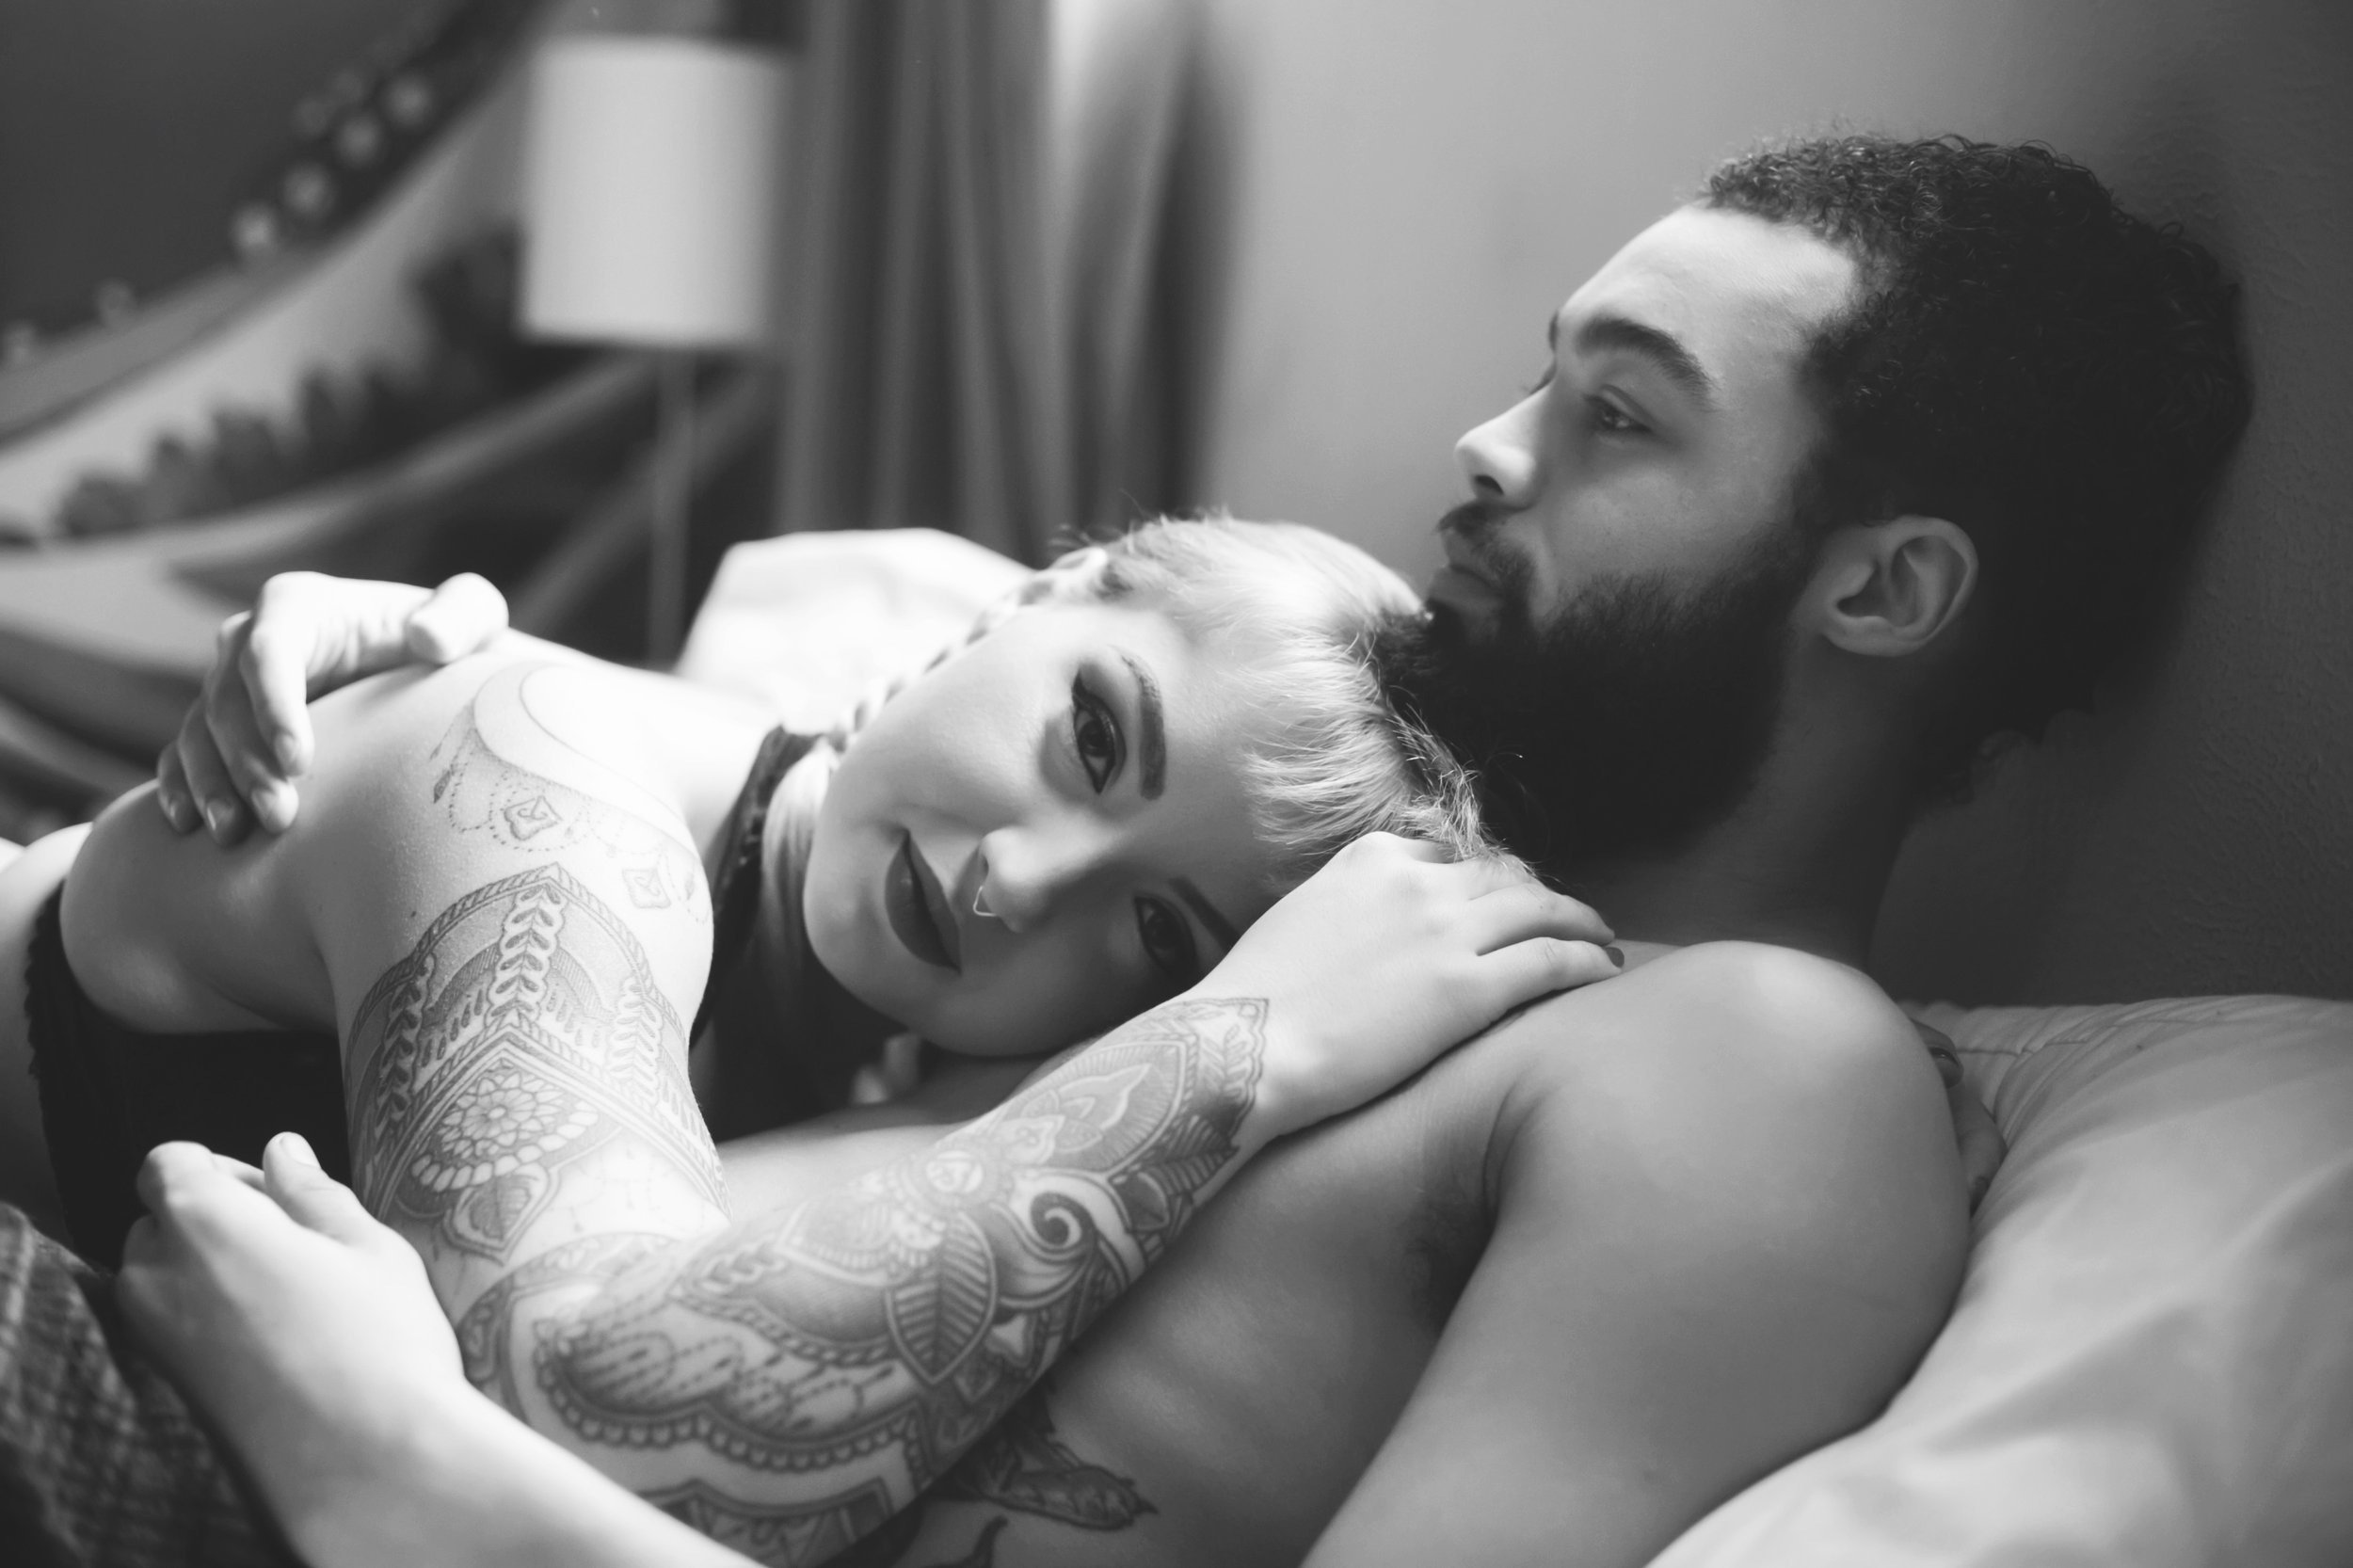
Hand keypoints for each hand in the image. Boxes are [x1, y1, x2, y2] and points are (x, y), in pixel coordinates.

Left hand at [117, 1135, 468, 1552]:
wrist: (365, 1463)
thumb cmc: (376, 1340)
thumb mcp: (366, 1243)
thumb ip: (313, 1191)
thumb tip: (281, 1151)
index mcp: (200, 1219)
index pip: (168, 1162)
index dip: (223, 1167)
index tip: (278, 1191)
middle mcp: (156, 1275)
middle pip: (161, 1220)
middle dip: (216, 1218)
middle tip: (297, 1240)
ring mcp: (155, 1337)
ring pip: (166, 1276)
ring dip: (213, 1270)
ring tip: (294, 1291)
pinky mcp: (170, 1386)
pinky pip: (176, 1326)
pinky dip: (215, 1317)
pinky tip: (283, 1336)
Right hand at [157, 571, 507, 842]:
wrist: (432, 683)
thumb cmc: (455, 645)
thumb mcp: (474, 618)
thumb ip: (462, 615)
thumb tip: (427, 636)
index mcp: (301, 606)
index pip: (269, 652)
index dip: (274, 706)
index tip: (302, 762)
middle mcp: (252, 641)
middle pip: (225, 700)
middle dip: (245, 762)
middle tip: (280, 818)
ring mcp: (232, 687)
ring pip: (198, 734)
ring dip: (211, 786)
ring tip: (233, 836)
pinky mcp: (225, 729)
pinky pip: (183, 756)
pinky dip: (179, 788)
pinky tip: (189, 828)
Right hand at [1193, 833, 1617, 1134]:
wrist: (1246, 1044)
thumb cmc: (1254, 998)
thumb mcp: (1298, 918)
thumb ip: (1346, 908)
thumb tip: (1363, 930)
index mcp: (1372, 857)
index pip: (1449, 856)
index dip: (1483, 881)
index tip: (1498, 902)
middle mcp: (1419, 882)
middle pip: (1502, 878)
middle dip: (1538, 897)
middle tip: (1564, 919)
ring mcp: (1448, 932)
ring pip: (1539, 909)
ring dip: (1578, 921)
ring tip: (1602, 939)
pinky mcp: (1471, 989)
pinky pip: (1550, 961)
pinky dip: (1585, 959)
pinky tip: (1605, 969)